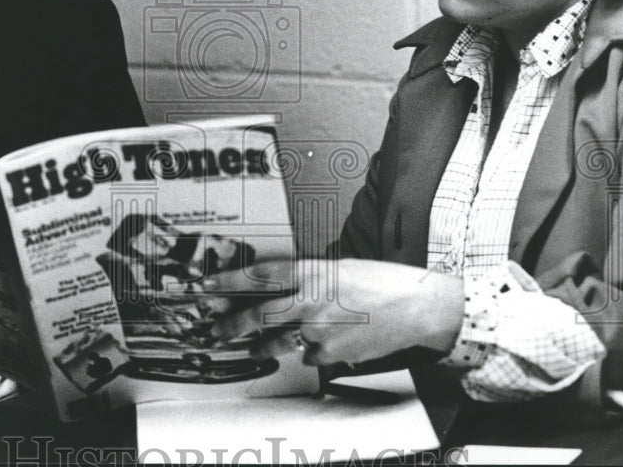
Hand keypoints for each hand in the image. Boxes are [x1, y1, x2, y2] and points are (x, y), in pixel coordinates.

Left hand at [208, 259, 464, 365]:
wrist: (415, 306)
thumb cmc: (382, 282)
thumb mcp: (339, 268)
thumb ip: (309, 280)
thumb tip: (284, 292)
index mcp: (311, 272)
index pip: (259, 276)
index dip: (228, 281)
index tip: (207, 286)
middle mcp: (310, 300)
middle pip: (258, 315)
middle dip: (230, 324)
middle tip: (213, 330)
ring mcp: (318, 330)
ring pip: (278, 341)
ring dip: (261, 346)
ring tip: (251, 347)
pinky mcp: (330, 353)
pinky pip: (309, 355)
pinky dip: (310, 351)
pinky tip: (323, 343)